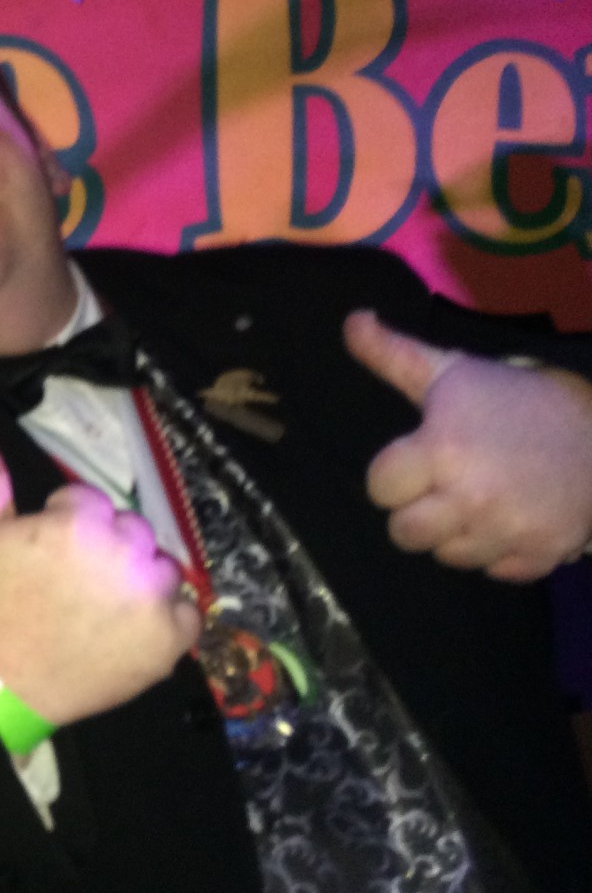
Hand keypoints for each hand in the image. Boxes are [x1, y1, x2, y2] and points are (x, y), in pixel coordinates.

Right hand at [0, 427, 198, 724]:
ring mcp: (154, 598)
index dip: (66, 526)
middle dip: (108, 549)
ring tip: (102, 609)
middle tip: (75, 585)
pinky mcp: (172, 638)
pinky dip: (165, 620)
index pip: (91, 503)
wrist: (7, 681)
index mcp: (79, 523)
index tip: (47, 558)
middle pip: (132, 531)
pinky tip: (129, 631)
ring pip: (161, 567)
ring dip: (139, 581)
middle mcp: (125, 554)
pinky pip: (186, 611)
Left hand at [345, 309, 591, 581]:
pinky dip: (501, 551)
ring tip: (483, 498)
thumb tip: (351, 321)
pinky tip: (513, 518)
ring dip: (459, 533)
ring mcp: (508, 529)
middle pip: (404, 533)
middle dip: (418, 511)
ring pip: (447, 555)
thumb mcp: (450, 372)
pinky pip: (494, 571)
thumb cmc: (513, 398)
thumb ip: (393, 355)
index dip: (395, 474)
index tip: (421, 458)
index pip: (379, 488)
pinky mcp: (540, 553)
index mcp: (442, 450)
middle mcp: (471, 496)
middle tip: (448, 486)